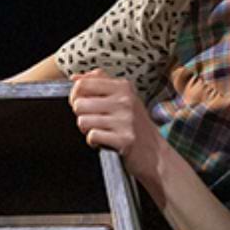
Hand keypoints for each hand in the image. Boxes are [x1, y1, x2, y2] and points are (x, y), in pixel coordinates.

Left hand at [68, 70, 166, 185]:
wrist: (154, 152)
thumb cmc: (135, 124)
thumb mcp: (123, 97)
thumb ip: (99, 83)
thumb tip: (75, 77)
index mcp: (123, 86)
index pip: (82, 84)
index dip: (75, 96)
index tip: (82, 103)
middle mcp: (125, 100)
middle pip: (78, 104)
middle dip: (81, 116)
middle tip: (95, 121)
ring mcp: (125, 120)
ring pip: (82, 121)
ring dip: (87, 130)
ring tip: (101, 131)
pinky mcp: (124, 139)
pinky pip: (92, 137)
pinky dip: (94, 142)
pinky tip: (104, 141)